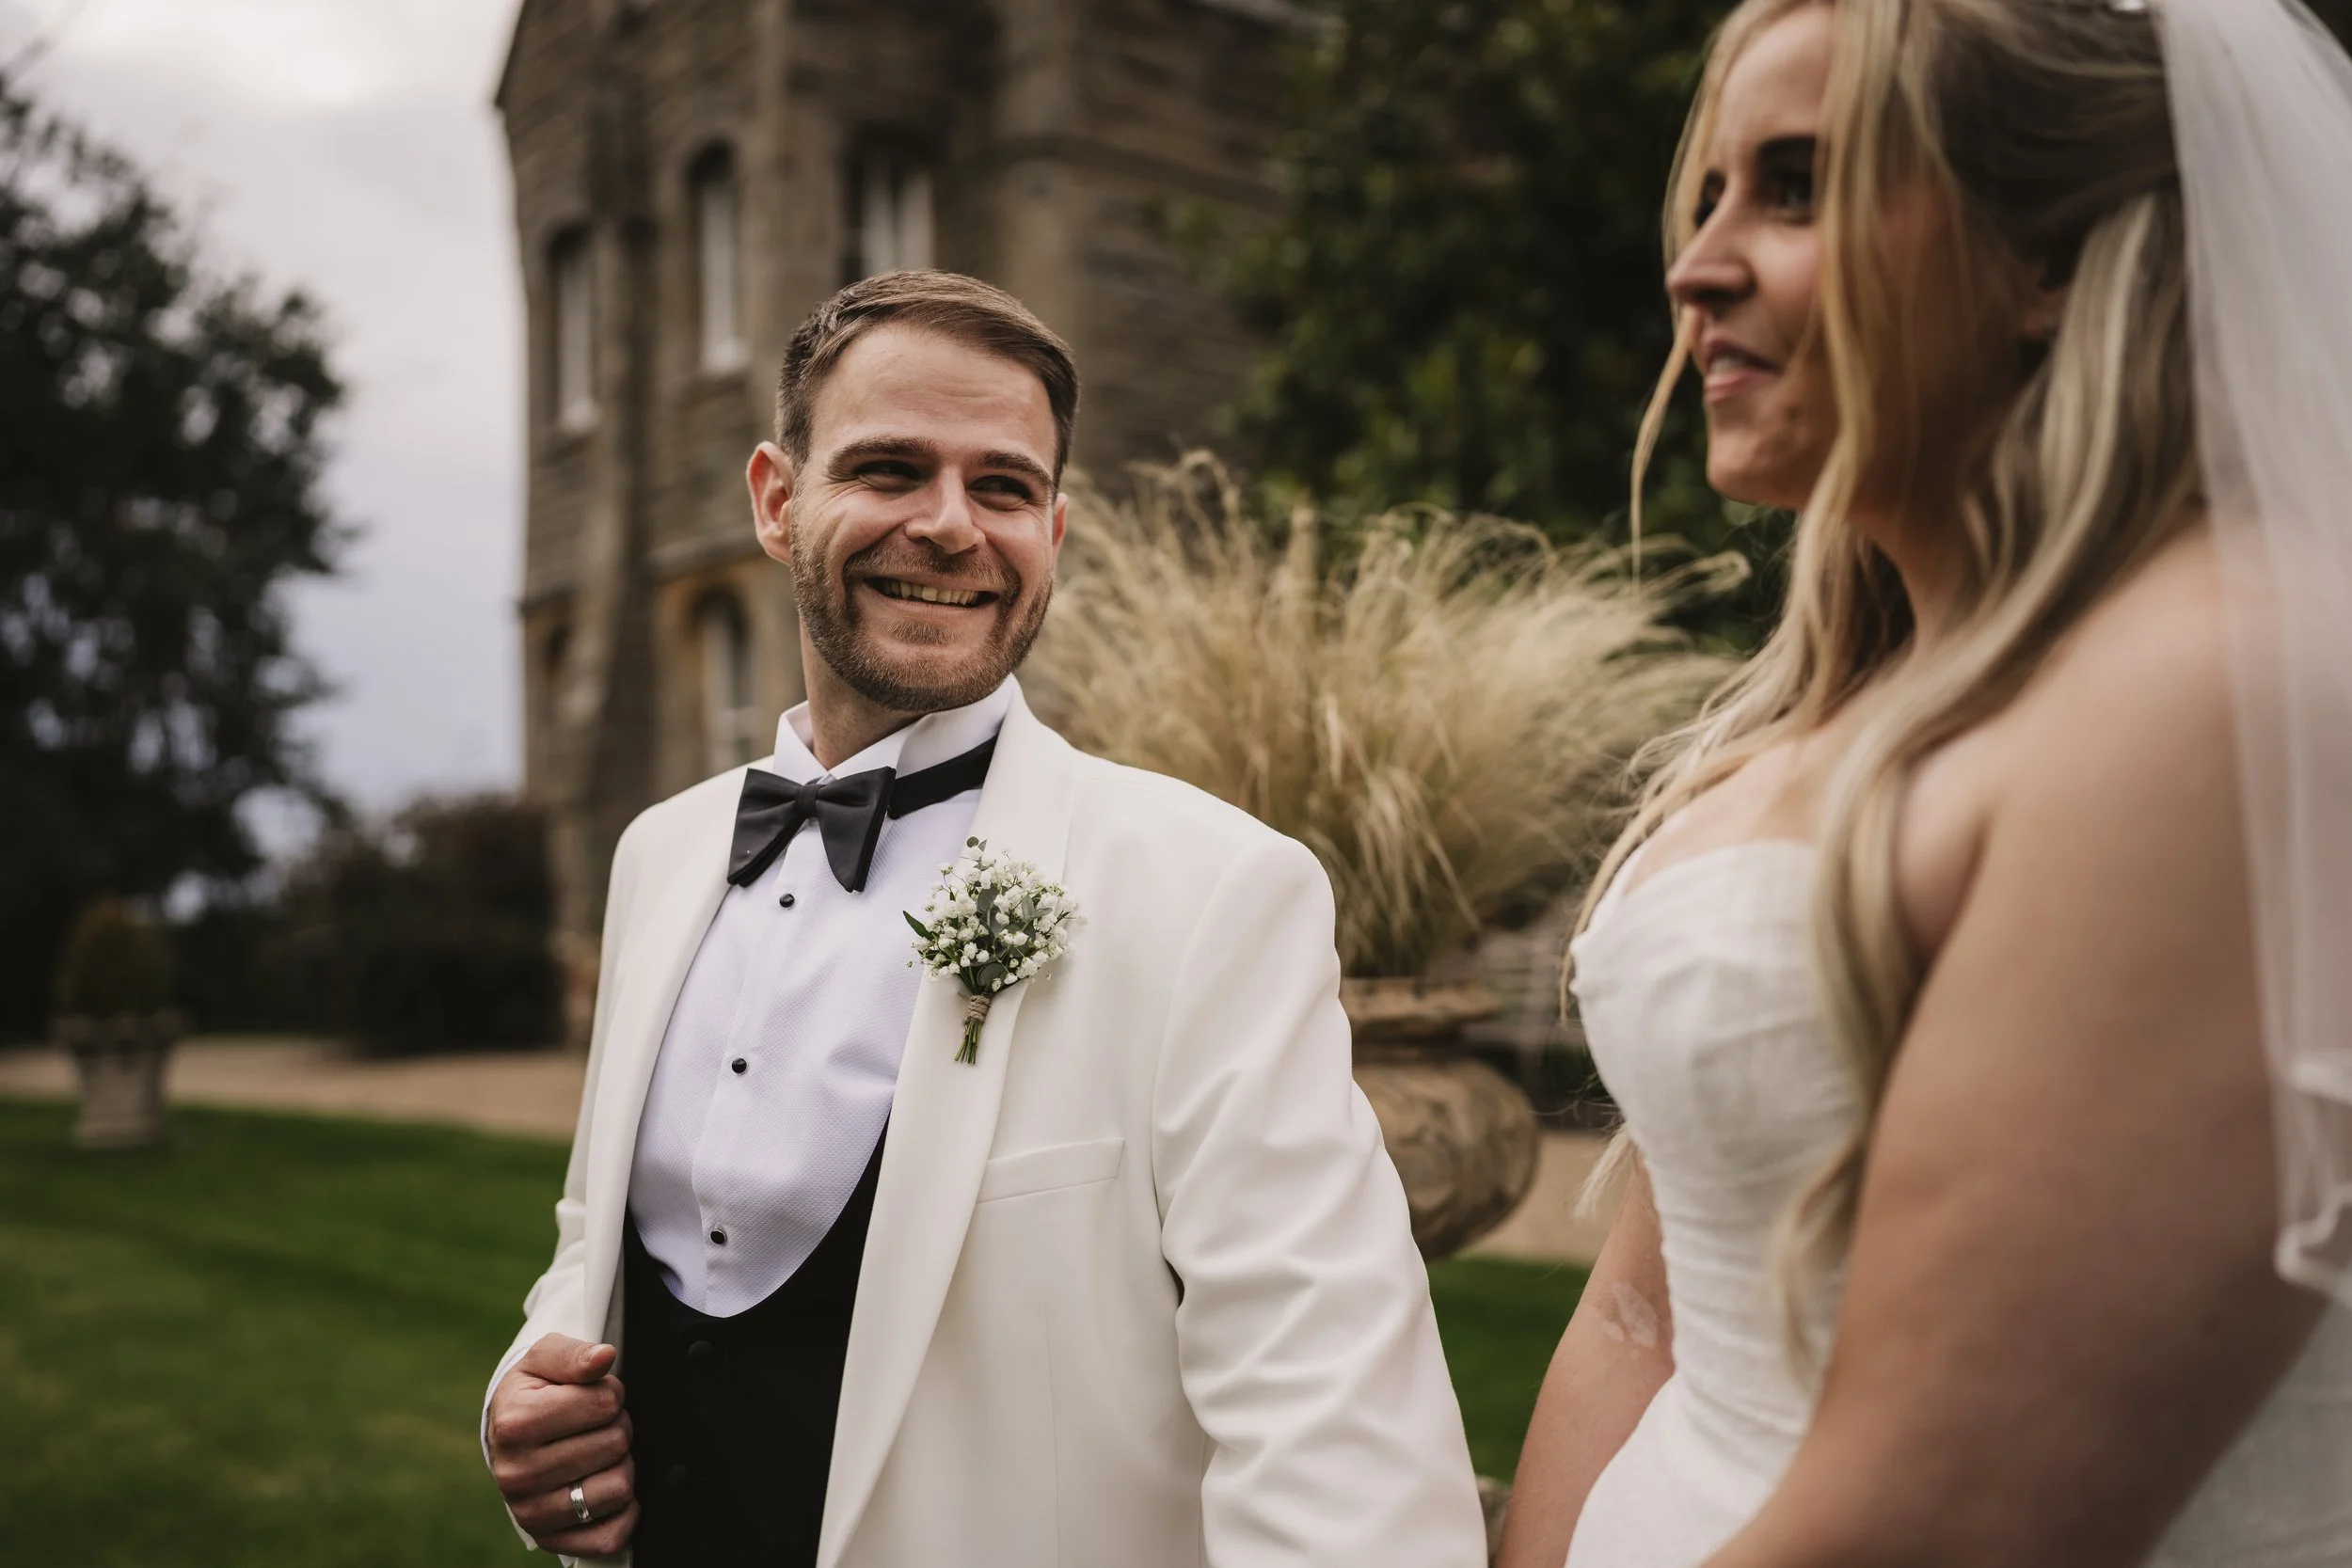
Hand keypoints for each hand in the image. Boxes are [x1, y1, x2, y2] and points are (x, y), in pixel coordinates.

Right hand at [488, 1334, 638, 1556]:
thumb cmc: (533, 1391)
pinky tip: (604, 1486)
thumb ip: (574, 1354)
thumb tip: (604, 1357)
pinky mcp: (551, 1541)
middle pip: (615, 1444)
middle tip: (596, 1426)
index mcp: (514, 1424)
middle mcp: (517, 1475)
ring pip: (619, 1489)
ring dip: (621, 1466)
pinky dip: (623, 1511)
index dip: (611, 1394)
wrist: (509, 1436)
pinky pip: (612, 1536)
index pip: (605, 1404)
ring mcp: (532, 1514)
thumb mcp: (544, 1359)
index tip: (592, 1396)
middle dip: (617, 1427)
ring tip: (598, 1454)